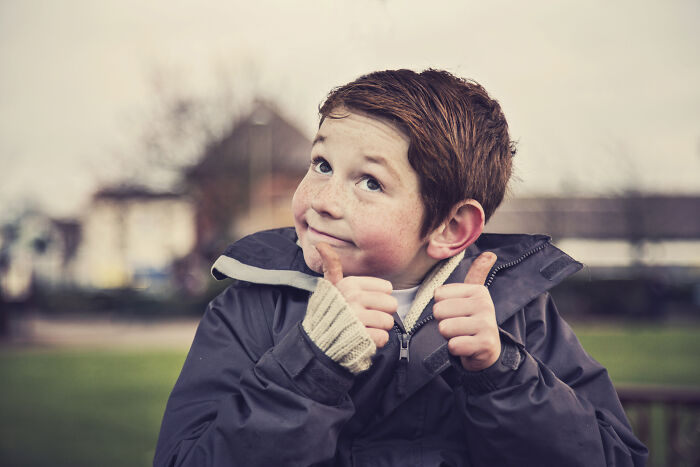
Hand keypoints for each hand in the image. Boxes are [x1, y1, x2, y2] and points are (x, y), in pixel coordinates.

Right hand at [316, 242, 396, 347]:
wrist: (318, 343)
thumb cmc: (329, 312)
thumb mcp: (330, 287)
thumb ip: (331, 265)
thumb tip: (320, 244)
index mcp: (350, 284)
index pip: (387, 288)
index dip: (378, 298)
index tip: (363, 303)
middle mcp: (353, 298)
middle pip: (391, 304)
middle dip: (382, 314)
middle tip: (366, 317)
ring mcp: (357, 318)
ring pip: (388, 322)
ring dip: (378, 328)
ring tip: (364, 328)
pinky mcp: (361, 336)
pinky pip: (383, 337)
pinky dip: (375, 342)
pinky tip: (363, 338)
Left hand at [433, 252, 498, 370]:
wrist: (488, 351)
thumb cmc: (473, 321)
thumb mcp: (473, 296)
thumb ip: (477, 274)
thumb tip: (490, 254)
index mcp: (478, 291)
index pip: (438, 295)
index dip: (443, 307)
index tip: (458, 313)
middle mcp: (485, 304)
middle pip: (439, 311)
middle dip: (444, 323)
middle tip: (459, 327)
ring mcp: (487, 324)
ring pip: (444, 328)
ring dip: (449, 336)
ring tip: (463, 336)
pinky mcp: (485, 344)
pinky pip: (453, 345)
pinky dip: (455, 349)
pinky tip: (467, 347)